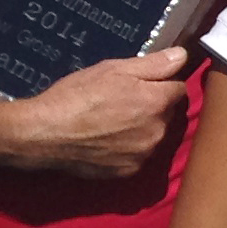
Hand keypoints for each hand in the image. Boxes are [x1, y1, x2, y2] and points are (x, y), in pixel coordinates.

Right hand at [0, 48, 191, 178]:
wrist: (44, 134)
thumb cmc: (77, 96)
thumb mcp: (113, 70)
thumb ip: (154, 64)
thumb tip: (182, 55)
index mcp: (157, 102)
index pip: (179, 89)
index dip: (163, 83)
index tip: (146, 83)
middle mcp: (158, 131)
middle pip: (167, 114)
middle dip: (153, 106)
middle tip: (123, 101)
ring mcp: (144, 154)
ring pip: (154, 136)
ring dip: (142, 129)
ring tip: (112, 122)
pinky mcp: (128, 171)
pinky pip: (137, 156)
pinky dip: (128, 148)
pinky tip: (106, 141)